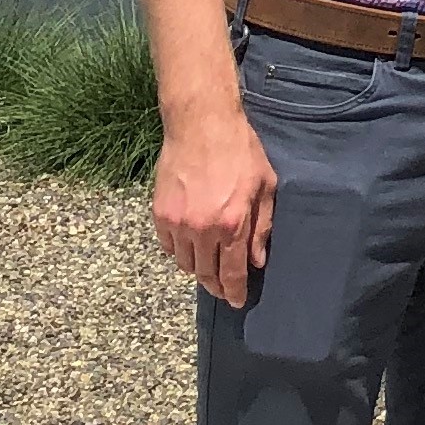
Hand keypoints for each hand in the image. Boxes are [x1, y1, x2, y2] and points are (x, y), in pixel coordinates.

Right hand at [151, 102, 277, 308]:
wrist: (201, 123)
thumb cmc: (239, 149)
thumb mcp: (264, 185)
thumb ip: (262, 226)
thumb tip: (258, 259)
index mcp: (231, 223)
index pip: (232, 272)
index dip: (235, 291)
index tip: (237, 301)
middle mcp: (202, 229)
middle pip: (206, 274)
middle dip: (217, 286)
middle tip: (224, 290)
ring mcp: (178, 223)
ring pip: (186, 264)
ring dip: (198, 270)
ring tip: (209, 267)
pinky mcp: (160, 214)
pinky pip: (169, 247)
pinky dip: (180, 252)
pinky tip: (191, 247)